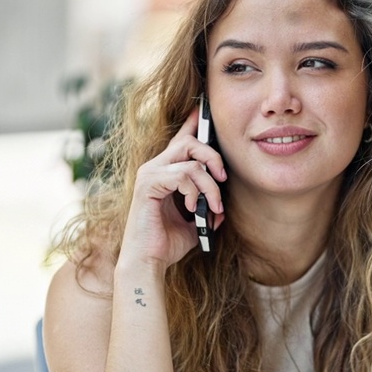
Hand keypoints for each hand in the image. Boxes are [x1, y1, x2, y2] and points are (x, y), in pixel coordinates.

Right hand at [120, 107, 227, 267]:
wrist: (148, 262)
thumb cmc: (166, 245)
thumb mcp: (196, 224)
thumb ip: (207, 210)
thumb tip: (222, 207)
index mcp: (164, 173)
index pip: (181, 140)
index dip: (194, 123)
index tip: (204, 109)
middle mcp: (154, 168)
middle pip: (190, 142)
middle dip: (213, 157)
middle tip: (223, 179)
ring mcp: (149, 174)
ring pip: (190, 158)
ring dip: (210, 184)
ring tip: (214, 205)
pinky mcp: (148, 184)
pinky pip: (183, 174)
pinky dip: (195, 191)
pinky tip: (193, 208)